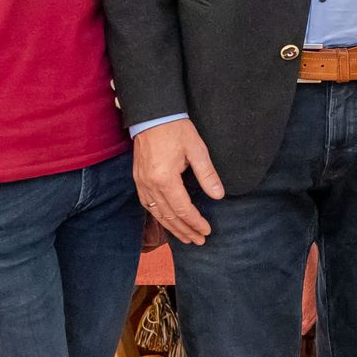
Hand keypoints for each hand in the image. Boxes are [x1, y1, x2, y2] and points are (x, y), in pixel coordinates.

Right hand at [135, 119, 222, 245]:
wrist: (152, 115)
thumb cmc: (175, 129)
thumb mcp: (197, 150)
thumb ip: (207, 174)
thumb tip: (218, 195)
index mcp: (164, 178)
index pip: (182, 209)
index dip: (195, 222)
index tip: (207, 231)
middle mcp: (149, 185)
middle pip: (169, 216)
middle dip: (185, 230)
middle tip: (199, 240)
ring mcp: (141, 183)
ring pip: (156, 213)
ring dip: (172, 227)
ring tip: (186, 237)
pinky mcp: (138, 179)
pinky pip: (147, 205)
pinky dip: (159, 216)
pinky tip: (168, 222)